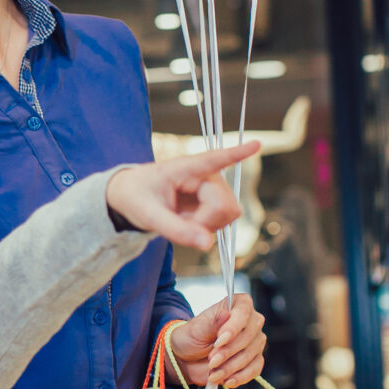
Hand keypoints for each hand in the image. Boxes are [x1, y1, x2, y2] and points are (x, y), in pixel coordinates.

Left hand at [106, 141, 255, 250]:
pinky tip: (188, 222)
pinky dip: (205, 229)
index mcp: (184, 168)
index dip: (237, 153)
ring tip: (181, 220)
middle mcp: (205, 175)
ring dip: (206, 226)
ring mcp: (212, 189)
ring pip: (228, 215)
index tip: (257, 143)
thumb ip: (177, 230)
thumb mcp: (148, 215)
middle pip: (225, 205)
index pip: (214, 159)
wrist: (131, 198)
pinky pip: (222, 222)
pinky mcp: (214, 202)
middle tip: (180, 225)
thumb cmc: (137, 197)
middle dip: (206, 222)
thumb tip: (207, 244)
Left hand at [167, 293, 266, 388]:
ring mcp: (255, 341)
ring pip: (250, 355)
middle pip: (248, 336)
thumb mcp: (196, 329)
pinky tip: (226, 380)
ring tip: (213, 372)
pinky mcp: (254, 359)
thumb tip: (225, 313)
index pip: (244, 312)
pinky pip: (255, 369)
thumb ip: (212, 322)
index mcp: (238, 305)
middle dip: (228, 352)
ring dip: (230, 367)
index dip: (233, 328)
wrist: (188, 358)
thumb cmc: (192, 338)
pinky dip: (240, 377)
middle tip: (211, 360)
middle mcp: (251, 321)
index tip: (218, 341)